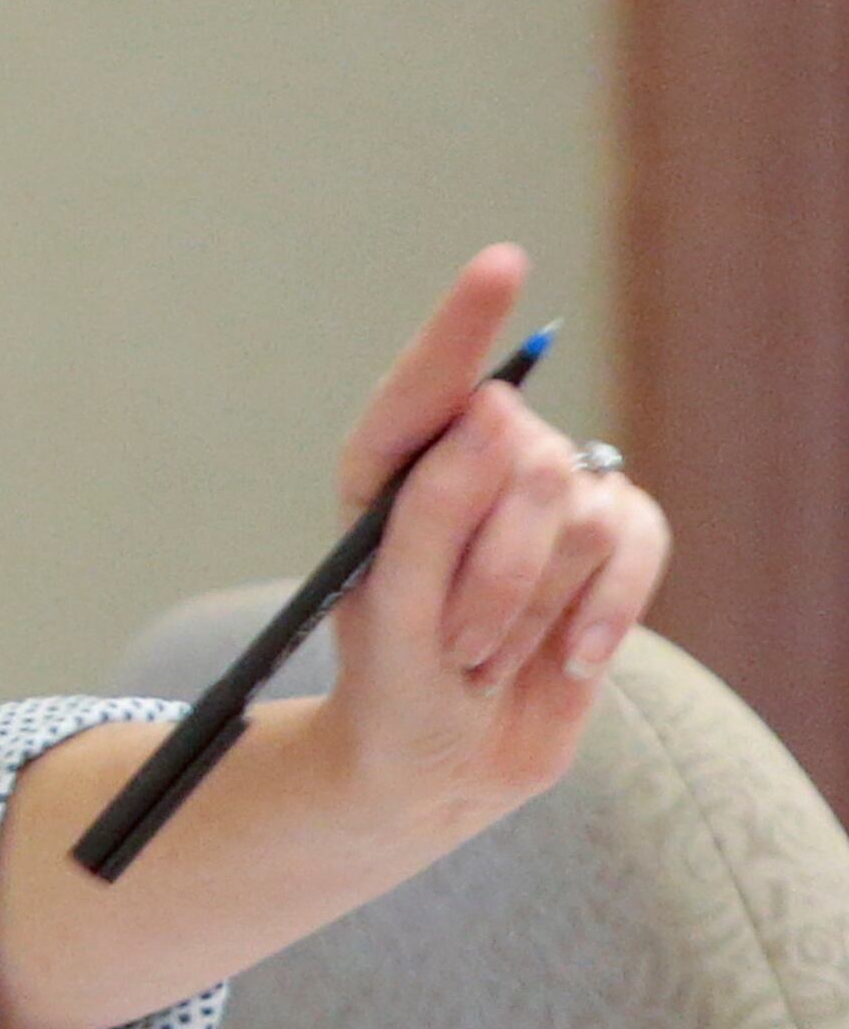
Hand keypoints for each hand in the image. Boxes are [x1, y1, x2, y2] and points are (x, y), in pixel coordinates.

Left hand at [313, 244, 673, 843]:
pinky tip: (568, 658)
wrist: (443, 765)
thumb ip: (430, 515)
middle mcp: (468, 468)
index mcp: (389, 473)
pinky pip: (640, 542)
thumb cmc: (395, 688)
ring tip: (489, 655)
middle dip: (493, 569)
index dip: (464, 323)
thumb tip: (491, 409)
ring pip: (580, 510)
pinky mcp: (606, 544)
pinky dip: (607, 609)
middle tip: (457, 645)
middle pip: (520, 463)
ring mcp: (544, 501)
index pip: (425, 388)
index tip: (502, 263)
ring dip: (535, 604)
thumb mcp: (393, 614)